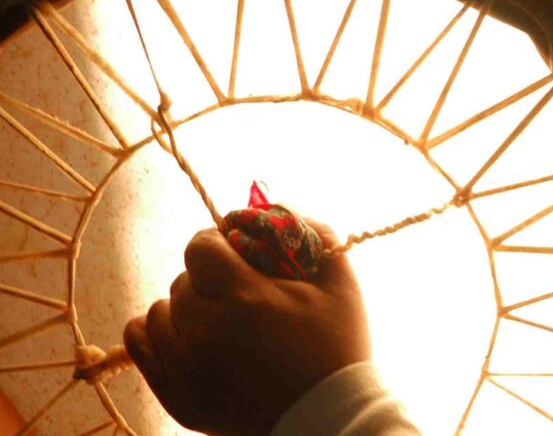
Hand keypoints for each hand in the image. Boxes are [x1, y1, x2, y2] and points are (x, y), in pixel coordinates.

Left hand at [123, 219, 370, 435]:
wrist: (328, 417)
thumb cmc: (337, 344)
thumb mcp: (338, 281)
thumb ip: (305, 231)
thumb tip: (261, 210)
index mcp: (245, 300)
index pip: (200, 247)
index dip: (218, 241)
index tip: (237, 252)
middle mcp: (206, 334)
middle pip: (183, 279)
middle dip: (209, 277)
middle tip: (240, 292)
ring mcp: (186, 371)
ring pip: (161, 310)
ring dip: (187, 306)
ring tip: (218, 318)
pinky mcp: (177, 398)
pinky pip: (141, 342)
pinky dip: (161, 331)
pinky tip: (189, 333)